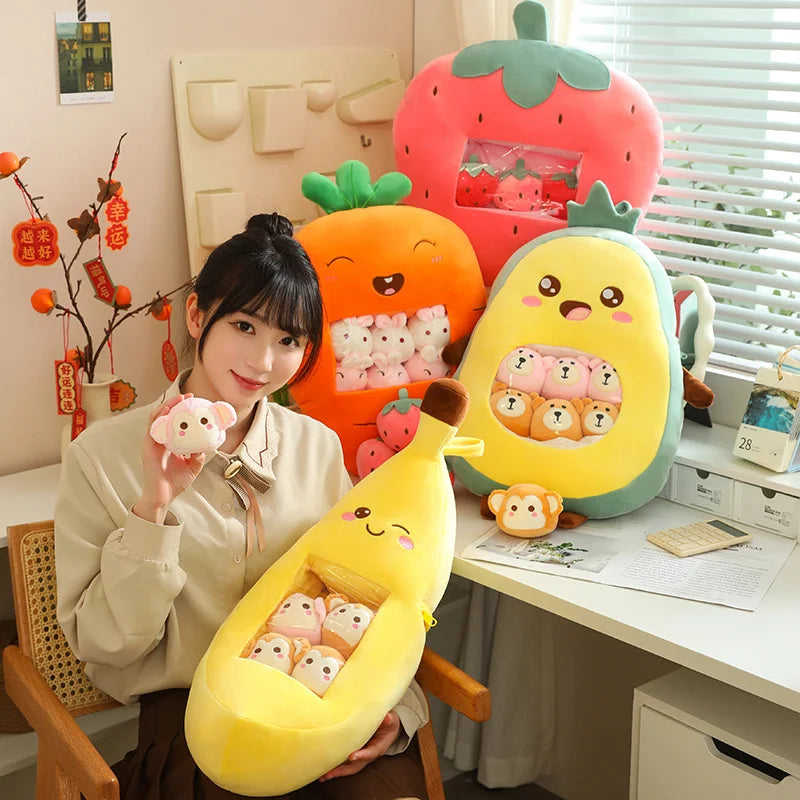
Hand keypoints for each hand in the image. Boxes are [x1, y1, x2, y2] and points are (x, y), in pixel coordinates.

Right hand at [133, 394, 205, 523]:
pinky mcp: (148, 448)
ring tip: (178, 399)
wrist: (163, 497)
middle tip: (187, 395)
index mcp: (170, 443)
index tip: (193, 401)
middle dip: (175, 403)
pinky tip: (167, 412)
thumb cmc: (175, 482)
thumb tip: (206, 444)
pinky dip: (159, 419)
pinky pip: (153, 429)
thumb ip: (198, 454)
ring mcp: (153, 443)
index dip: (182, 410)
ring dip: (167, 406)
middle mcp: (160, 440)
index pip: (174, 421)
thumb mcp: (193, 465)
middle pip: (165, 416)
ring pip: (157, 419)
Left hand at [318, 712, 400, 781]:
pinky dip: (335, 766)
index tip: (352, 756)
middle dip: (342, 771)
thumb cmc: (389, 724)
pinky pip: (345, 761)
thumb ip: (389, 720)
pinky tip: (324, 769)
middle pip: (356, 766)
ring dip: (336, 772)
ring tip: (323, 776)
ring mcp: (361, 755)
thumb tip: (387, 718)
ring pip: (348, 766)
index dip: (361, 755)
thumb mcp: (392, 720)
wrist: (389, 729)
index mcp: (378, 747)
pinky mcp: (355, 752)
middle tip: (329, 773)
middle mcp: (368, 754)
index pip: (370, 753)